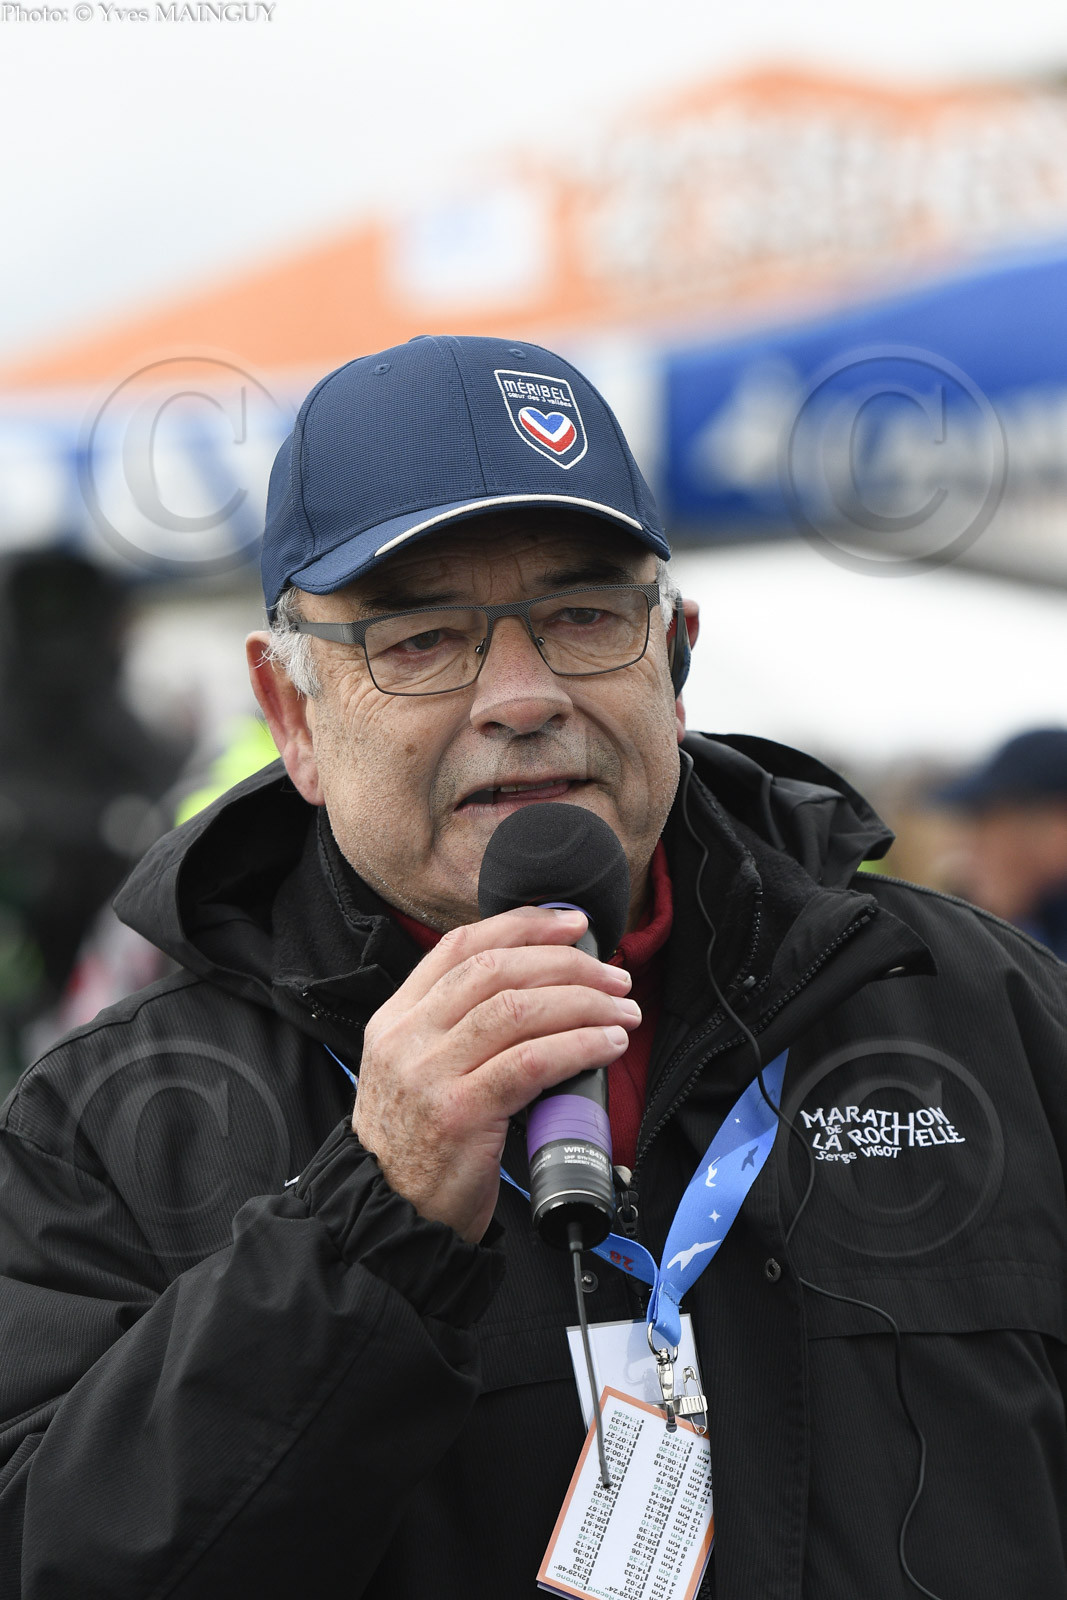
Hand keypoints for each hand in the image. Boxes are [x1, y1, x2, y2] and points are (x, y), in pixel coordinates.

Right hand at [352, 907, 638, 1242]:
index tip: (571, 924)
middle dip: (567, 963)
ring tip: (621, 1010)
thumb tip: (540, 993)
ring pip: (518, 1009)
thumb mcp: (414, 1072)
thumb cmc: (416, 1148)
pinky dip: (579, 1045)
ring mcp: (431, 1074)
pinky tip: (606, 1044)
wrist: (388, 1219)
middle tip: (613, 974)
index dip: (523, 926)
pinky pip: (532, 1062)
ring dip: (583, 1002)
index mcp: (396, 1019)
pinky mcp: (461, 1113)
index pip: (461, 946)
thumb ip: (455, 1030)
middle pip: (497, 970)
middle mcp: (408, 1038)